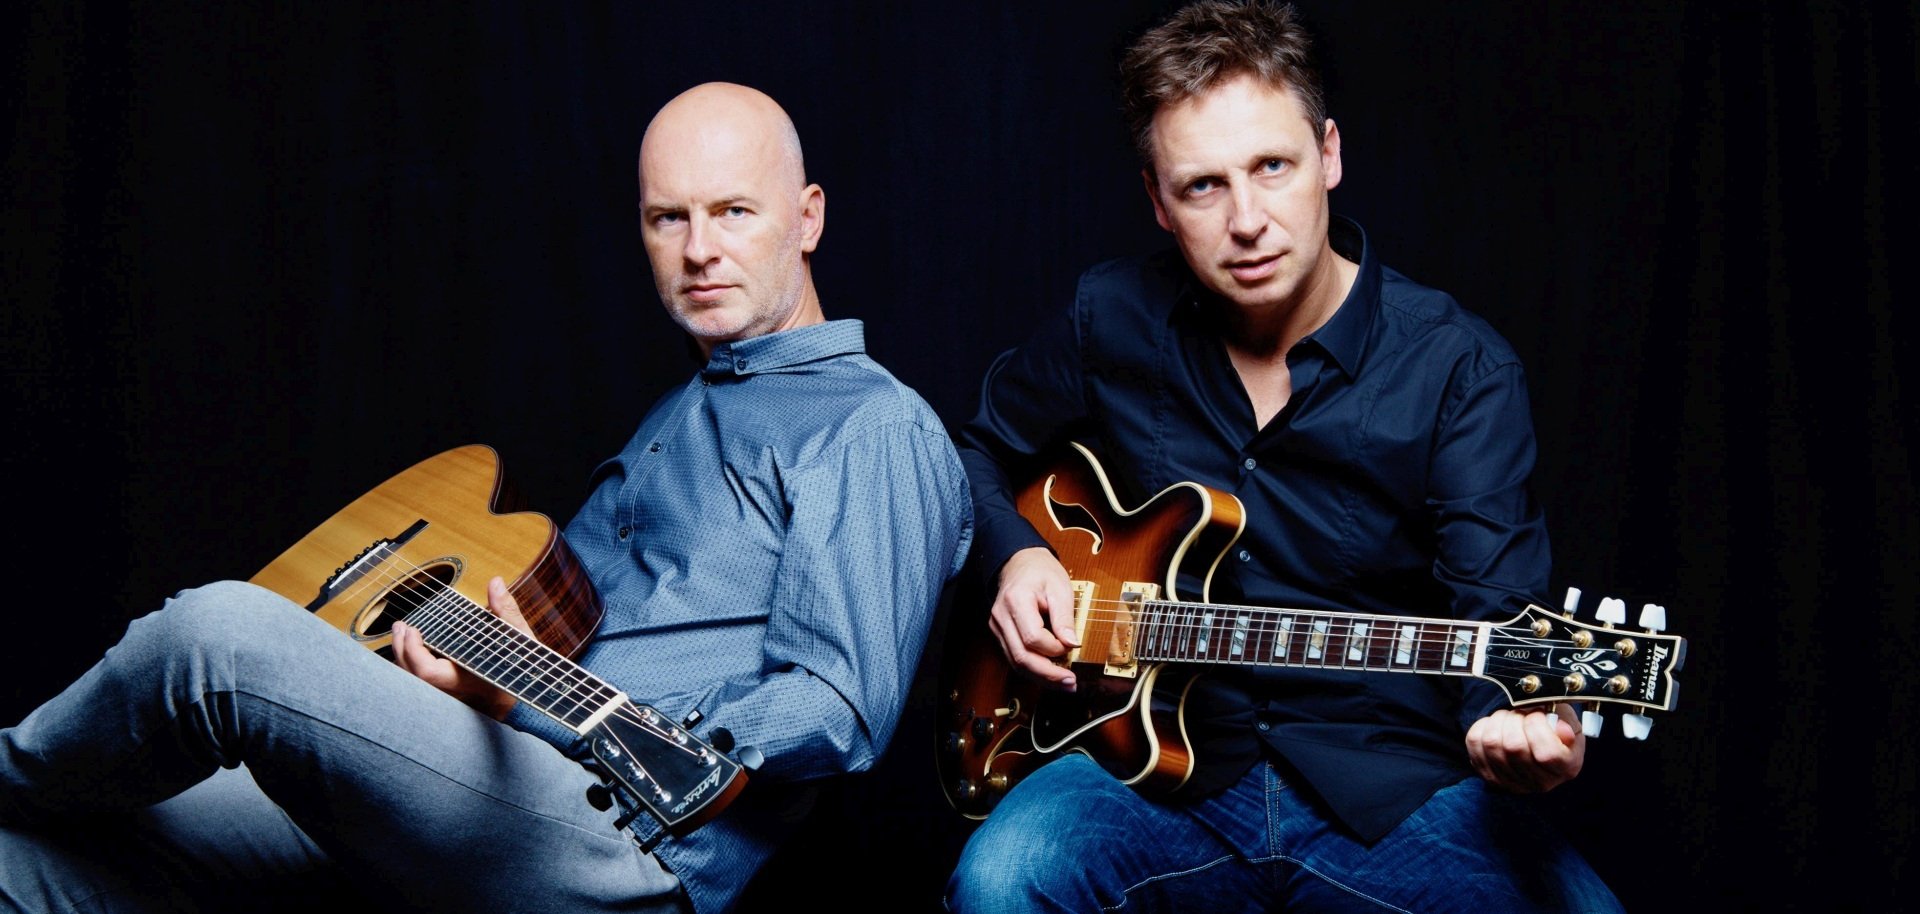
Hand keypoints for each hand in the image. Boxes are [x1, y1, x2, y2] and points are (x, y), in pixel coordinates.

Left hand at [392, 576, 529, 720]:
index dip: (414, 651)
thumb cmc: (525, 670)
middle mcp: (453, 690)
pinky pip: (420, 680)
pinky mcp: (448, 691)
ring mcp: (449, 693)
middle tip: (400, 625)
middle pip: (413, 676)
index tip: (413, 629)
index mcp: (467, 678)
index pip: (428, 672)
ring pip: (413, 681)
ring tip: (401, 633)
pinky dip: (411, 663)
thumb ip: (506, 610)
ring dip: (403, 656)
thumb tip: (495, 583)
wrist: (527, 698)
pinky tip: (412, 647)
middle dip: (401, 649)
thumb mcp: (519, 638)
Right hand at [988, 547, 1080, 690]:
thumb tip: (1071, 644)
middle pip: (1021, 657)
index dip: (1054, 647)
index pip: (1032, 637)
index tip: (1071, 645)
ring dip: (1041, 677)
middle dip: (1048, 674)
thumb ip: (1065, 617)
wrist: (1019, 563)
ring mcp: (998, 628)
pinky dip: (1034, 669)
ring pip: (1016, 663)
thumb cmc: (1040, 572)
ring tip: (1064, 683)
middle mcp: (1001, 617)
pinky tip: (1051, 674)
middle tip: (1070, 682)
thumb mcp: (1060, 588)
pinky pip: (1016, 658)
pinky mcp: (1001, 634)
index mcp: (1016, 601)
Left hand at [1464, 704, 1584, 792]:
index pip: (1547, 754)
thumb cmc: (1554, 728)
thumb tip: (1561, 730)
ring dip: (1498, 720)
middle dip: (1515, 719)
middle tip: (1521, 712)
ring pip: (1492, 743)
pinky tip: (1496, 725)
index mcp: (1567, 768)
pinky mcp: (1490, 776)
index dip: (1537, 727)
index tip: (1537, 714)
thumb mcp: (1569, 720)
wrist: (1537, 741)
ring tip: (1509, 717)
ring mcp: (1513, 783)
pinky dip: (1482, 726)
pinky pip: (1474, 743)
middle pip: (1514, 747)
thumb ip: (1566, 723)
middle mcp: (1542, 782)